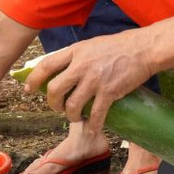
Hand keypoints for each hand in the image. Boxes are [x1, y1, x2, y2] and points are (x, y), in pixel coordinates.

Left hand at [24, 30, 156, 131]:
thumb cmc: (119, 46)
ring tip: (75, 117)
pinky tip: (92, 129)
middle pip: (55, 89)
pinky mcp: (109, 92)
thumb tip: (61, 70)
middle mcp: (82, 66)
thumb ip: (76, 57)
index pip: (46, 65)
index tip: (29, 89)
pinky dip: (92, 125)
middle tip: (58, 107)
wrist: (144, 49)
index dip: (34, 79)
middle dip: (52, 103)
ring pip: (72, 105)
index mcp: (76, 52)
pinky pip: (95, 115)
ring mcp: (95, 80)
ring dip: (71, 116)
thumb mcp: (91, 45)